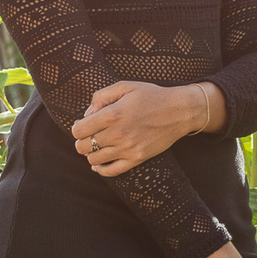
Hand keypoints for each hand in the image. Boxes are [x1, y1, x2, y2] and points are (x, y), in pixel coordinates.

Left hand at [71, 80, 222, 173]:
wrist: (179, 111)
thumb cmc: (151, 96)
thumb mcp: (125, 86)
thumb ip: (101, 96)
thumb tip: (88, 113)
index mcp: (112, 114)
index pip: (79, 130)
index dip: (77, 128)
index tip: (81, 125)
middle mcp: (118, 133)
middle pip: (83, 146)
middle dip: (81, 141)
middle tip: (87, 136)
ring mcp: (127, 148)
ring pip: (94, 159)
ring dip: (90, 153)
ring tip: (96, 146)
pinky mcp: (137, 159)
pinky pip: (111, 171)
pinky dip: (101, 169)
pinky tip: (99, 163)